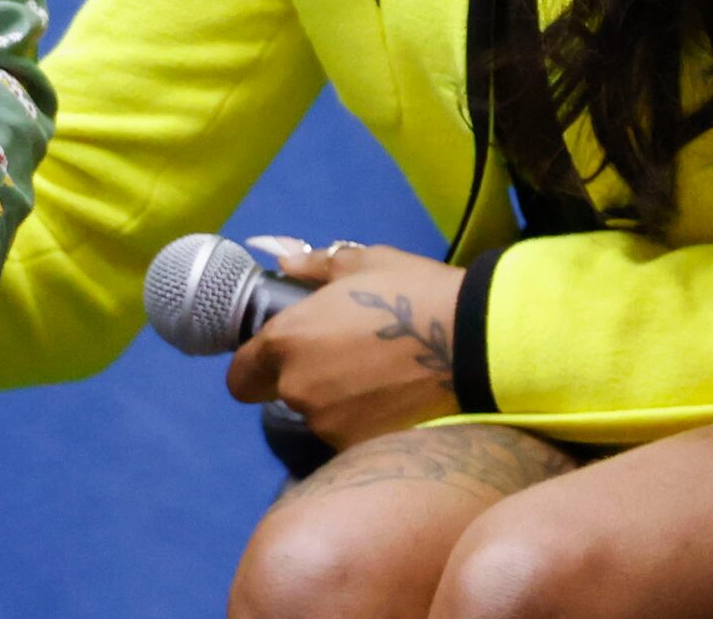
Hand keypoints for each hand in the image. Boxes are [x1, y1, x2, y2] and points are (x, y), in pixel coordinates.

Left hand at [224, 242, 463, 448]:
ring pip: (317, 416)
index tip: (280, 359)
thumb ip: (316, 266)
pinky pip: (348, 435)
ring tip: (379, 377)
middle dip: (302, 379)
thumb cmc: (414, 292)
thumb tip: (286, 264)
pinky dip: (364, 422)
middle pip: (280, 395)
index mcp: (288, 339)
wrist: (472, 342)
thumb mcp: (365, 263)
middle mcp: (298, 388)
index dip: (255, 367)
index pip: (240, 375)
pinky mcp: (360, 449)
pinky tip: (394, 400)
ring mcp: (328, 424)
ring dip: (336, 401)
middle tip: (344, 360)